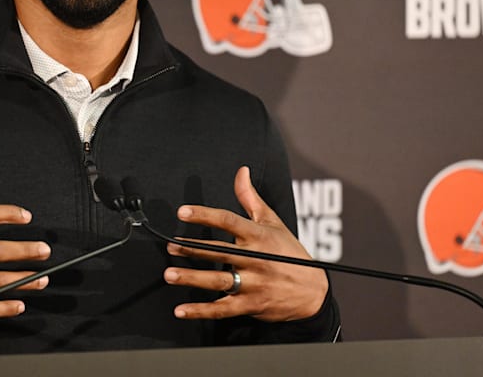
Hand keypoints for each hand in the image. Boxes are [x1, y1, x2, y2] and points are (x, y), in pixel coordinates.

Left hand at [163, 166, 327, 322]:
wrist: (313, 293)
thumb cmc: (290, 253)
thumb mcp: (273, 222)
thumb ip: (251, 198)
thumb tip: (241, 171)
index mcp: (259, 236)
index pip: (229, 221)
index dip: (205, 215)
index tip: (183, 212)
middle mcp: (255, 260)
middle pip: (219, 252)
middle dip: (192, 249)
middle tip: (170, 246)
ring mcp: (253, 284)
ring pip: (218, 281)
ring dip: (192, 278)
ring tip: (169, 275)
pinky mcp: (250, 305)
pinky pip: (222, 309)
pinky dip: (200, 311)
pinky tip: (181, 310)